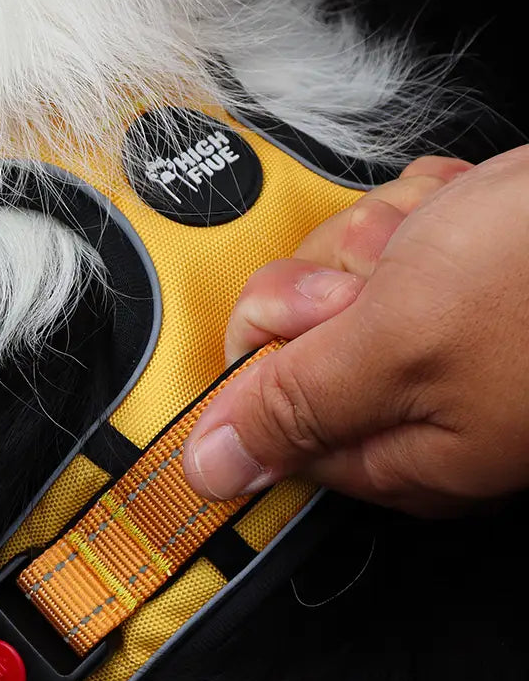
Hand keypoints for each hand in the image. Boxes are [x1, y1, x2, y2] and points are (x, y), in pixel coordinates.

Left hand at [182, 148, 528, 514]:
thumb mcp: (394, 346)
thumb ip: (293, 409)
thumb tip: (210, 473)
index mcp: (398, 448)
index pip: (271, 417)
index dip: (278, 353)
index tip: (315, 319)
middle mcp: (421, 397)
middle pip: (302, 333)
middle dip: (338, 282)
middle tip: (397, 273)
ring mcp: (446, 328)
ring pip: (344, 269)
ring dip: (387, 236)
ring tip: (449, 238)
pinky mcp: (464, 268)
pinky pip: (396, 227)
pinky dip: (427, 208)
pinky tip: (470, 213)